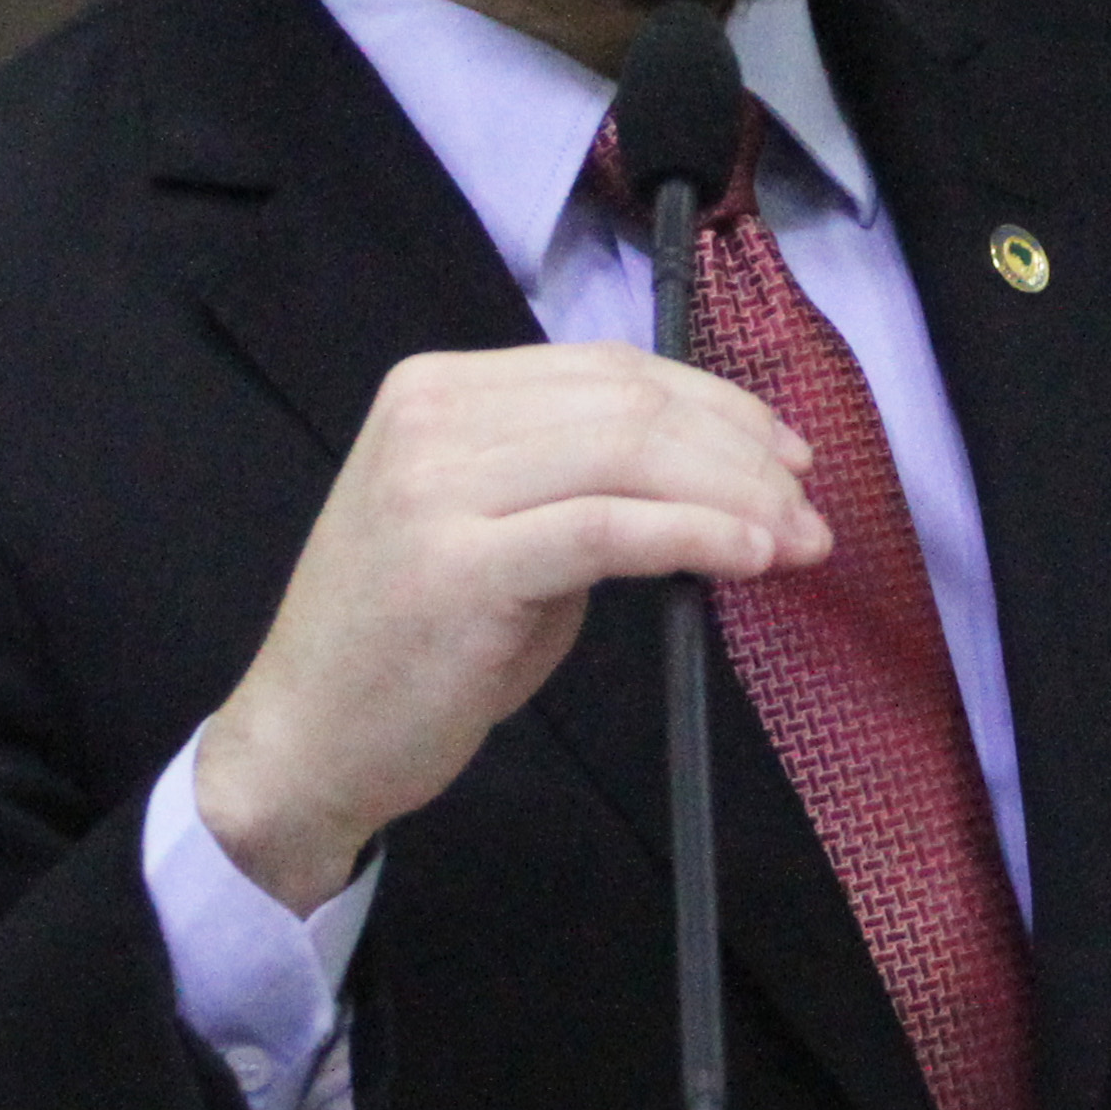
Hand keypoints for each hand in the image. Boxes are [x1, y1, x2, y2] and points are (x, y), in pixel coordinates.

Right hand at [191, 345, 827, 907]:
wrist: (303, 742)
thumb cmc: (408, 646)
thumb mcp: (492, 533)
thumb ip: (577, 486)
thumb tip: (717, 479)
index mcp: (435, 388)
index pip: (609, 367)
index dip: (714, 402)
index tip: (785, 451)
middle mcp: (430, 417)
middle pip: (630, 402)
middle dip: (741, 450)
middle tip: (807, 505)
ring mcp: (437, 486)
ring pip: (630, 454)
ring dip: (736, 494)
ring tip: (796, 539)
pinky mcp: (461, 564)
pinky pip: (609, 529)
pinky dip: (695, 534)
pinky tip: (748, 556)